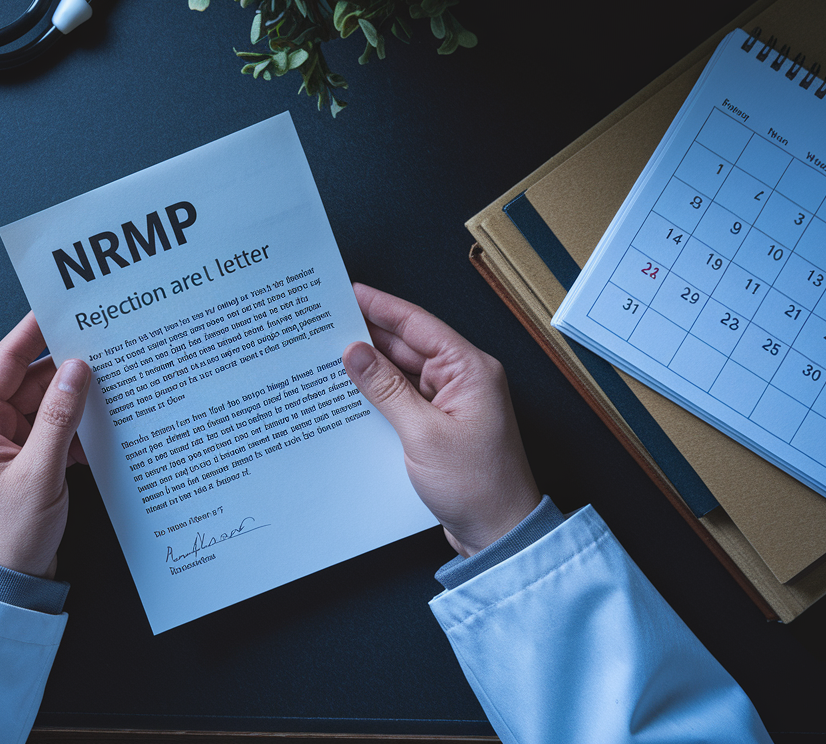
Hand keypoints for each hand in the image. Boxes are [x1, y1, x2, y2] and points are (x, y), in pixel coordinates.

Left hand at [0, 312, 89, 578]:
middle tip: (102, 344)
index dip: (32, 332)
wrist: (5, 586)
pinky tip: (104, 423)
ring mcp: (8, 446)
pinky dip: (78, 427)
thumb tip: (76, 371)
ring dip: (76, 399)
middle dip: (66, 367)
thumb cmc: (7, 538)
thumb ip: (59, 418)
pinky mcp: (28, 463)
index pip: (5, 362)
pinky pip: (54, 430)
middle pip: (31, 381)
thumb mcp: (38, 474)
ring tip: (112, 382)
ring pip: (47, 405)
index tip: (58, 307)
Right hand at [342, 284, 540, 556]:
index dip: (381, 306)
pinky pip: (404, 399)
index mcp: (470, 370)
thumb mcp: (423, 434)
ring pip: (403, 373)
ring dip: (370, 367)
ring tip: (329, 355)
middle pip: (408, 346)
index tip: (349, 292)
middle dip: (368, 335)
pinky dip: (379, 395)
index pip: (418, 325)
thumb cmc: (477, 485)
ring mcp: (451, 404)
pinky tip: (351, 393)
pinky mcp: (440, 426)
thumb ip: (386, 389)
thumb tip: (356, 352)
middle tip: (327, 324)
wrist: (499, 533)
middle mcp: (463, 380)